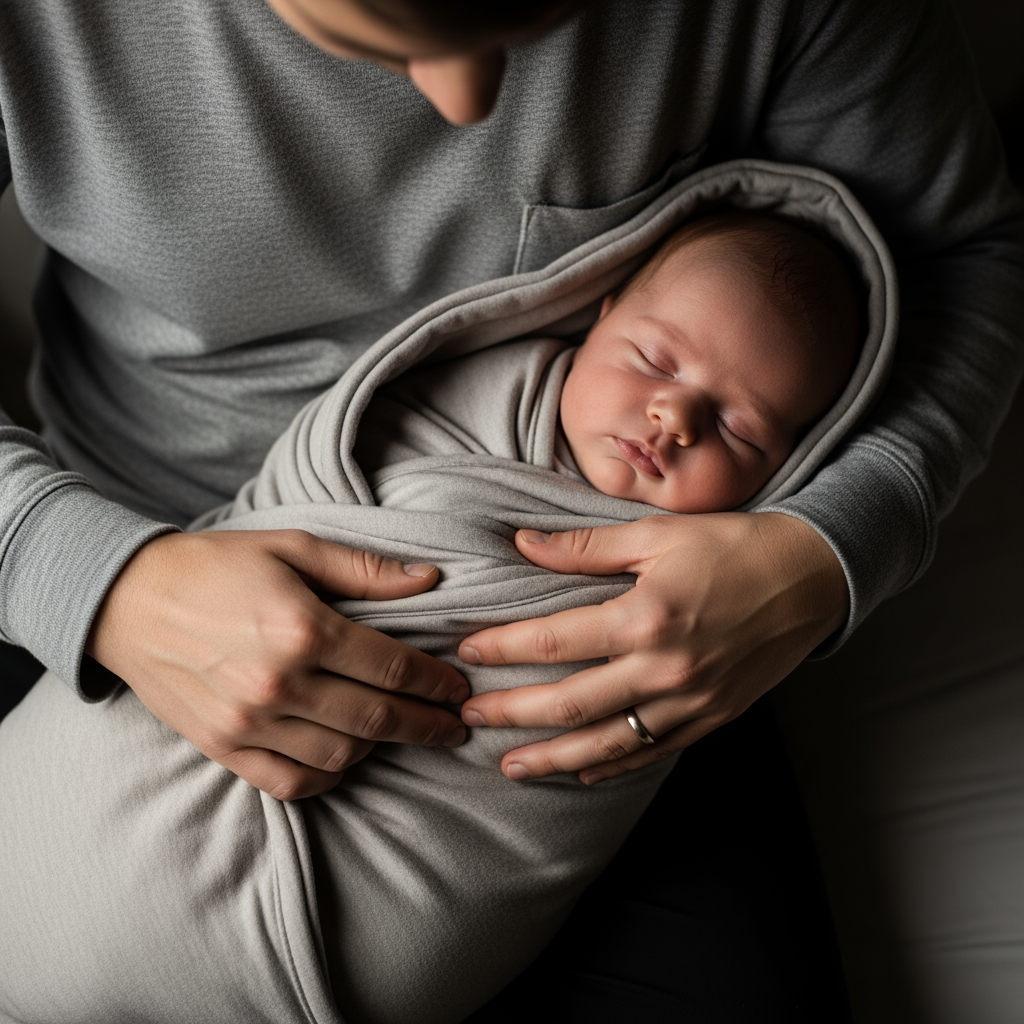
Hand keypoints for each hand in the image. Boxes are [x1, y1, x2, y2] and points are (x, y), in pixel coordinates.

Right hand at [87, 530, 467, 799]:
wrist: (127, 599)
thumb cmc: (216, 566)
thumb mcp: (293, 547)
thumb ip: (365, 569)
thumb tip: (429, 579)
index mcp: (302, 629)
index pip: (392, 668)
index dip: (435, 683)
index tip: (457, 688)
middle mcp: (279, 683)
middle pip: (376, 718)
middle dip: (425, 724)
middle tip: (455, 725)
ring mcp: (248, 723)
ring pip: (340, 754)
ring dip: (381, 747)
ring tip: (402, 731)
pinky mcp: (223, 747)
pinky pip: (290, 782)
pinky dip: (328, 776)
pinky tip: (347, 757)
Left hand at [458, 512, 846, 783]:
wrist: (813, 578)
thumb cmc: (734, 547)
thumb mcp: (656, 534)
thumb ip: (585, 547)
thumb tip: (524, 543)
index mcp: (644, 616)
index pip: (552, 640)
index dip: (502, 648)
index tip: (469, 651)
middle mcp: (663, 668)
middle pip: (568, 704)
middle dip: (511, 714)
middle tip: (469, 715)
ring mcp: (689, 702)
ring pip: (605, 744)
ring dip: (551, 759)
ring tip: (510, 766)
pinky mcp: (710, 719)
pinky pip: (650, 753)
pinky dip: (611, 767)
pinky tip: (580, 773)